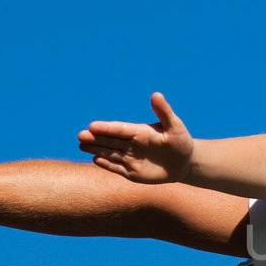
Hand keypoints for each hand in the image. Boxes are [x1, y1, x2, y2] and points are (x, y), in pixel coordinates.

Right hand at [78, 92, 194, 182]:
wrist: (184, 162)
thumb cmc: (181, 141)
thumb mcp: (175, 126)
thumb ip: (164, 112)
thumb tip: (156, 94)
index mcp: (139, 131)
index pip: (120, 129)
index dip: (107, 128)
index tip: (92, 125)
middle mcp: (131, 144)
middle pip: (110, 140)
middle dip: (95, 138)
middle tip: (80, 135)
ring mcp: (130, 158)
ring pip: (110, 153)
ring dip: (96, 149)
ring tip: (81, 144)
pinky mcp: (132, 172)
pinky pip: (117, 167)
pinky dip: (107, 164)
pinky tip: (96, 159)